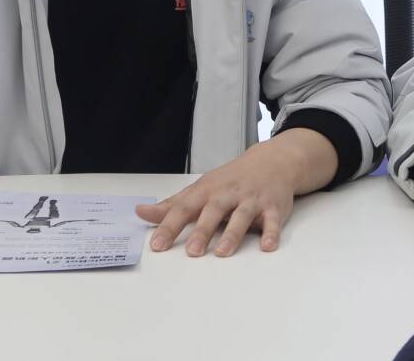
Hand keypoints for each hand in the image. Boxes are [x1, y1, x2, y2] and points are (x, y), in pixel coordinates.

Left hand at [135, 128, 336, 256]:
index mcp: (207, 191)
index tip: (157, 245)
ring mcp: (252, 200)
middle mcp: (228, 194)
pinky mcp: (273, 207)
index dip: (170, 226)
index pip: (184, 208)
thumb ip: (172, 205)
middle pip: (213, 211)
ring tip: (223, 252)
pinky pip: (273, 221)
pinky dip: (271, 233)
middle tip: (192, 251)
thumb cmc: (231, 179)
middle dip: (202, 231)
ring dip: (233, 234)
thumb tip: (141, 213)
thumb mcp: (200, 188)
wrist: (272, 161)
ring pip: (242, 216)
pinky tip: (267, 245)